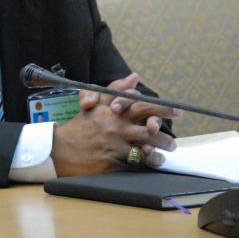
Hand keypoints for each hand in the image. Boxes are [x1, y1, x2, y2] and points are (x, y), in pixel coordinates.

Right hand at [51, 73, 180, 175]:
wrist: (60, 150)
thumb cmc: (80, 127)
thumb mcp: (94, 104)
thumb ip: (115, 89)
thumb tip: (134, 76)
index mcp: (112, 111)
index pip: (142, 106)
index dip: (162, 108)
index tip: (179, 110)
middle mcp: (116, 126)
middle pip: (148, 127)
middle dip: (166, 133)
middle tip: (175, 141)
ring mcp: (115, 144)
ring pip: (146, 146)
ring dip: (160, 149)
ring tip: (167, 152)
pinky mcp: (113, 161)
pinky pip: (136, 161)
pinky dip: (148, 161)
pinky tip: (154, 161)